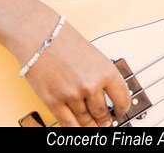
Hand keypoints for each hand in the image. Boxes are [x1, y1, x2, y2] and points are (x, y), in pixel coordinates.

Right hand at [12, 16, 132, 126]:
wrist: (40, 34)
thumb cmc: (65, 41)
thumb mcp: (95, 56)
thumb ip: (103, 77)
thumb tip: (110, 97)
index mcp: (106, 71)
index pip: (123, 100)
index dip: (122, 110)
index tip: (120, 112)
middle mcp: (91, 85)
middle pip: (102, 113)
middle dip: (104, 120)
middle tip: (105, 121)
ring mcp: (72, 95)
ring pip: (85, 120)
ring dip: (90, 125)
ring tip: (92, 125)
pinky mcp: (54, 101)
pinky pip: (68, 123)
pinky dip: (75, 128)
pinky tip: (78, 127)